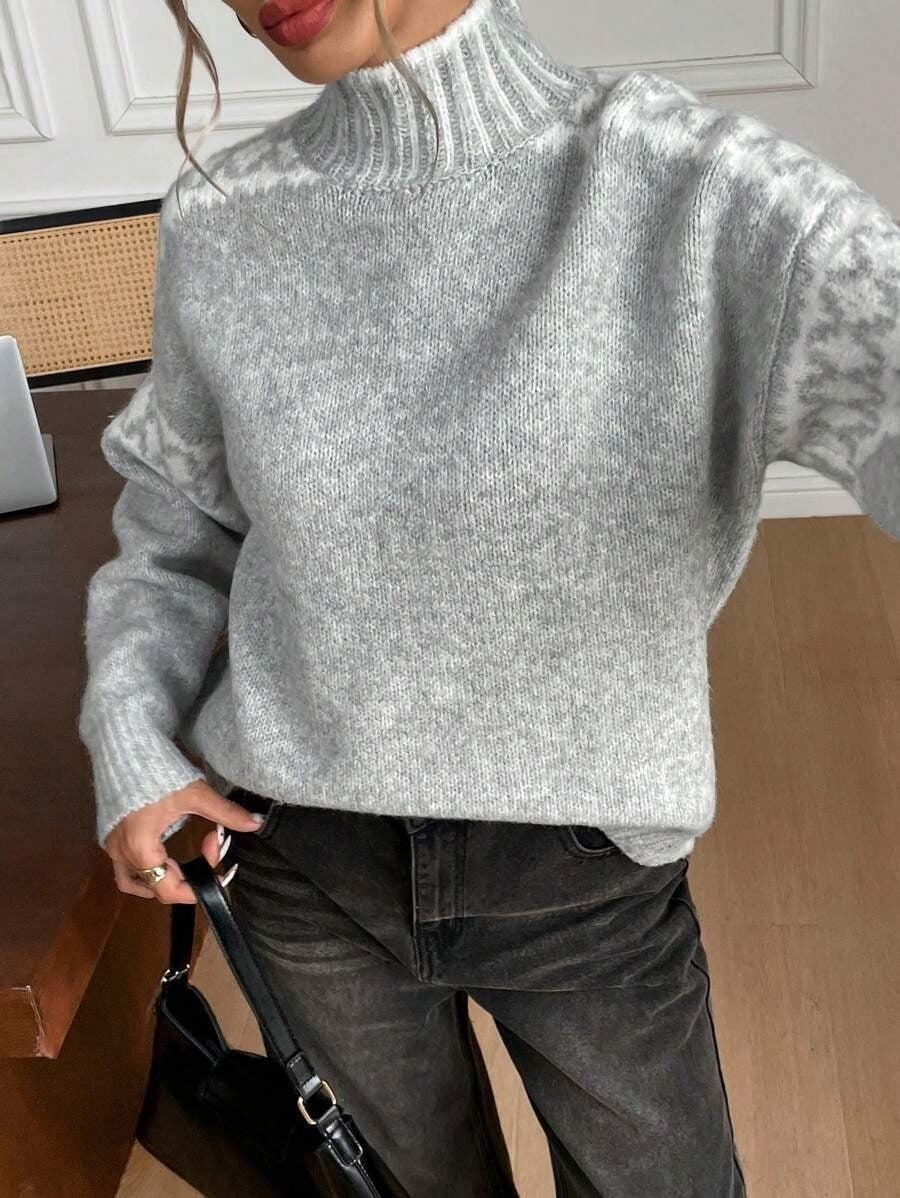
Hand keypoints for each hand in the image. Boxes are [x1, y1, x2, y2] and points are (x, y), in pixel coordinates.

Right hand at [104, 779, 264, 903]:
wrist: (124, 744)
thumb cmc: (157, 769)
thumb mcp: (195, 793)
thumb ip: (225, 813)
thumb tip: (256, 823)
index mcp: (140, 848)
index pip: (169, 890)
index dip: (199, 888)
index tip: (221, 865)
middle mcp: (121, 853)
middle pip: (155, 887)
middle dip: (188, 876)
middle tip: (210, 845)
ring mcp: (111, 845)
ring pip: (134, 882)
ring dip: (160, 879)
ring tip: (184, 864)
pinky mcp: (110, 834)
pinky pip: (125, 867)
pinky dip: (144, 870)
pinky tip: (162, 855)